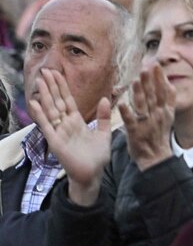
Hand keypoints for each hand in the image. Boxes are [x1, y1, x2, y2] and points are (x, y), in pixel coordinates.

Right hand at [29, 69, 111, 206]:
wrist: (93, 175)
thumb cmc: (97, 157)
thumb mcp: (103, 133)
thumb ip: (103, 117)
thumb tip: (105, 98)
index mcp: (76, 121)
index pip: (67, 100)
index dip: (62, 86)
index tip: (57, 72)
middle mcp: (66, 125)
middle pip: (57, 101)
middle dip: (52, 86)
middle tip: (45, 70)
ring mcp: (59, 132)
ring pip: (51, 110)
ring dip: (45, 95)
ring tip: (40, 81)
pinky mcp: (55, 142)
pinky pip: (47, 126)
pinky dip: (41, 115)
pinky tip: (35, 103)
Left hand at [118, 66, 175, 171]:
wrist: (156, 158)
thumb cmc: (159, 136)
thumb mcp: (169, 117)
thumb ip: (168, 101)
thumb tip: (170, 85)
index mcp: (165, 111)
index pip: (164, 91)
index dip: (160, 78)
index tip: (156, 65)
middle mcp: (157, 115)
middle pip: (153, 95)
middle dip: (150, 80)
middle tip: (147, 65)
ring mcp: (146, 123)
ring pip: (142, 105)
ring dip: (139, 92)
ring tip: (136, 79)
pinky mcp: (135, 132)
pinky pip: (130, 121)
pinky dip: (126, 112)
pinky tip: (121, 103)